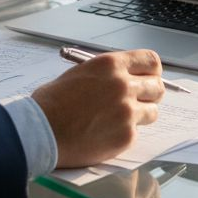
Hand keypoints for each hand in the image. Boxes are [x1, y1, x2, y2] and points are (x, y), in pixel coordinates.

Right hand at [30, 49, 163, 167]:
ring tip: (117, 120)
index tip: (148, 78)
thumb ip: (106, 75)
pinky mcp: (126, 136)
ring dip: (139, 116)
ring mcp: (126, 112)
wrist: (39, 131)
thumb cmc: (52, 103)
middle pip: (157, 87)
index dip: (151, 71)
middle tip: (137, 101)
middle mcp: (123, 85)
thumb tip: (124, 78)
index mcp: (111, 65)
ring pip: (152, 112)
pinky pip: (136, 133)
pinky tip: (104, 134)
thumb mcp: (80, 74)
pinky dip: (124, 135)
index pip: (151, 61)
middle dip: (149, 94)